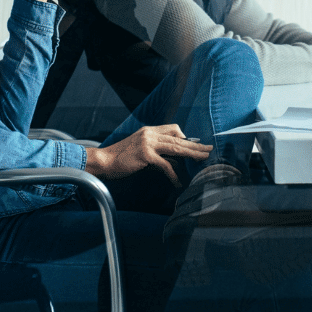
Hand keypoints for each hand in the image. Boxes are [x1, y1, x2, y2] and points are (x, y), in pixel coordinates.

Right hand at [85, 124, 212, 183]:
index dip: (185, 137)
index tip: (194, 146)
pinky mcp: (146, 155)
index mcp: (150, 130)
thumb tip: (175, 160)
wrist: (103, 161)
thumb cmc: (121, 158)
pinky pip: (166, 165)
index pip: (174, 129)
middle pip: (179, 138)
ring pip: (176, 148)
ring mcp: (148, 143)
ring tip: (203, 160)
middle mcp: (150, 133)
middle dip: (195, 145)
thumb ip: (157, 151)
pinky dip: (174, 174)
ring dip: (192, 155)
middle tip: (209, 150)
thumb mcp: (141, 150)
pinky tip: (178, 182)